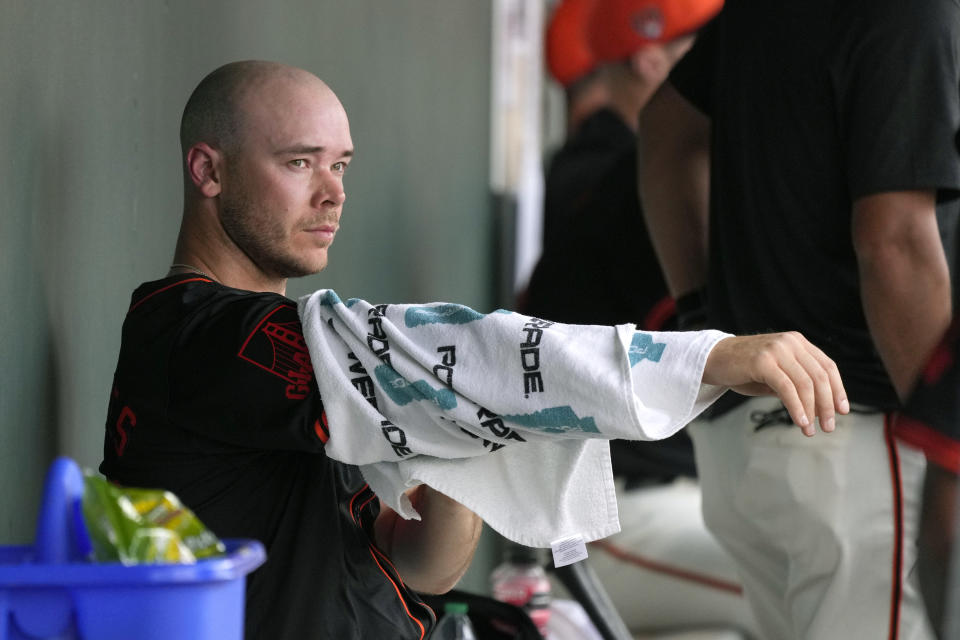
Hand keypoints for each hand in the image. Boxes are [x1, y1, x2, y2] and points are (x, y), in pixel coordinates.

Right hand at [703, 332, 848, 435]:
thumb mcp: (775, 374)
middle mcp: (790, 342)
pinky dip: (796, 407)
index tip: (842, 411)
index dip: (838, 390)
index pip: (827, 367)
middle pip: (820, 376)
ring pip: (806, 383)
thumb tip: (821, 408)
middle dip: (827, 405)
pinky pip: (787, 388)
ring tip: (811, 430)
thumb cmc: (743, 369)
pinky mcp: (763, 361)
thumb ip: (796, 384)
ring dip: (812, 410)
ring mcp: (777, 350)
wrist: (711, 359)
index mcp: (797, 343)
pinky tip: (800, 421)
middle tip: (829, 427)